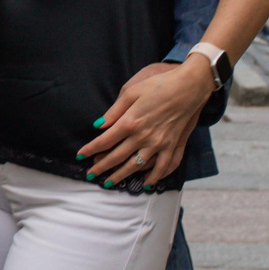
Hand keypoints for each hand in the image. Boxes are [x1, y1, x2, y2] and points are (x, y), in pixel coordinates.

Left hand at [79, 59, 209, 188]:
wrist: (188, 87)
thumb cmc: (158, 86)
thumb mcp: (131, 92)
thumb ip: (114, 111)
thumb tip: (98, 125)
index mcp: (130, 122)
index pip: (105, 141)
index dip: (91, 149)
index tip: (81, 155)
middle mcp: (143, 137)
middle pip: (117, 157)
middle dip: (101, 167)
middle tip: (90, 175)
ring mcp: (159, 144)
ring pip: (136, 166)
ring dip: (121, 176)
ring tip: (109, 183)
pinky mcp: (173, 146)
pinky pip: (163, 167)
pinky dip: (154, 177)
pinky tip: (146, 183)